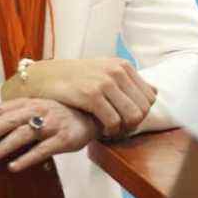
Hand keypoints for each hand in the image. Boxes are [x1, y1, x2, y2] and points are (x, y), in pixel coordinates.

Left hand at [0, 98, 99, 170]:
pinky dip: (27, 158)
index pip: (0, 108)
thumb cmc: (58, 115)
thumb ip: (14, 118)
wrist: (92, 117)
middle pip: (9, 120)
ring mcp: (52, 124)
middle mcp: (38, 110)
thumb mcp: (36, 111)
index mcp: (28, 103)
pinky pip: (43, 149)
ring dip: (4, 146)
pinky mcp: (63, 139)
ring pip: (23, 134)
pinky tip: (13, 167)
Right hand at [3, 58, 156, 138]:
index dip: (141, 114)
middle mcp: (117, 71)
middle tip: (118, 130)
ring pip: (132, 117)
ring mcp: (105, 82)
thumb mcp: (104, 71)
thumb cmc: (74, 79)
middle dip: (133, 125)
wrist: (42, 78)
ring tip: (110, 131)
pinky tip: (100, 131)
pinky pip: (113, 122)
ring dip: (123, 130)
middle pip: (144, 109)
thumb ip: (127, 81)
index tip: (126, 121)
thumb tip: (155, 92)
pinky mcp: (91, 94)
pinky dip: (110, 132)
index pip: (150, 97)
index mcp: (123, 65)